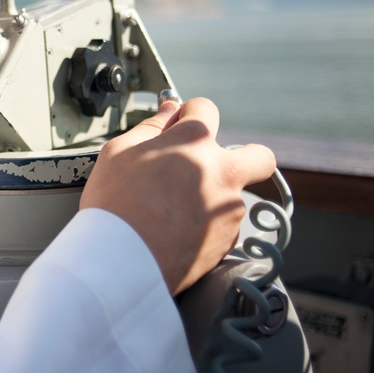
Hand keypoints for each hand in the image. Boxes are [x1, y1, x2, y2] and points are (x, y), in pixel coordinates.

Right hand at [79, 98, 275, 294]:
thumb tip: (169, 111)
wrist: (119, 263)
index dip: (189, 114)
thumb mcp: (118, 152)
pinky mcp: (228, 241)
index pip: (206, 109)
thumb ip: (150, 127)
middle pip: (258, 156)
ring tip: (175, 211)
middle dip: (243, 156)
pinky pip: (225, 226)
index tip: (179, 125)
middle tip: (214, 166)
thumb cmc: (114, 205)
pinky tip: (177, 232)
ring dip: (215, 196)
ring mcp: (229, 209)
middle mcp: (222, 172)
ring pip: (236, 195)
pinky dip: (207, 226)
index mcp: (194, 143)